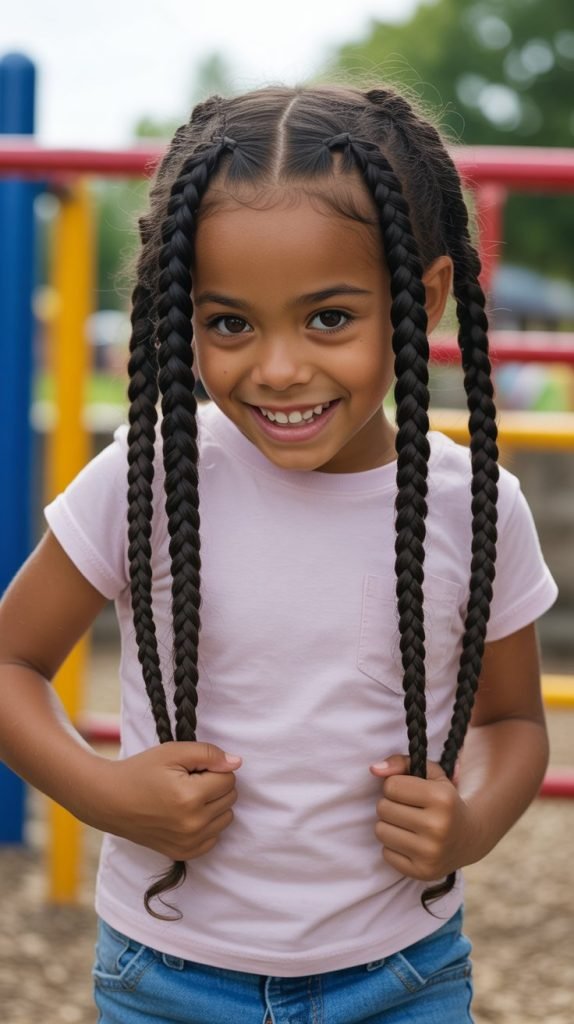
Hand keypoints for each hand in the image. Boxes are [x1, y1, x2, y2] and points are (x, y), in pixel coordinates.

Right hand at [84, 742, 240, 860]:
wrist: (110, 800)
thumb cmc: (141, 771)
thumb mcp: (173, 752)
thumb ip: (208, 754)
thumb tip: (236, 763)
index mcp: (191, 797)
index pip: (229, 779)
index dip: (214, 768)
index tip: (193, 769)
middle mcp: (193, 824)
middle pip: (230, 798)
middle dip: (215, 785)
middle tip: (188, 781)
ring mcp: (189, 843)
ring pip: (226, 817)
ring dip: (214, 805)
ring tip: (187, 797)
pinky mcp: (184, 854)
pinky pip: (214, 837)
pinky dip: (207, 824)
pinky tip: (187, 814)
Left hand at [370, 754, 475, 880]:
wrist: (471, 837)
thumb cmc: (444, 800)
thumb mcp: (431, 774)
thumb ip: (402, 763)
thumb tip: (374, 769)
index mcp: (442, 798)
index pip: (391, 786)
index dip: (396, 786)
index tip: (409, 792)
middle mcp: (438, 827)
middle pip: (383, 808)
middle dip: (391, 805)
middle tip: (408, 809)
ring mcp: (430, 853)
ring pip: (381, 831)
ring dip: (389, 825)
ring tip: (407, 824)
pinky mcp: (422, 872)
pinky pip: (385, 853)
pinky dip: (393, 846)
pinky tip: (411, 842)